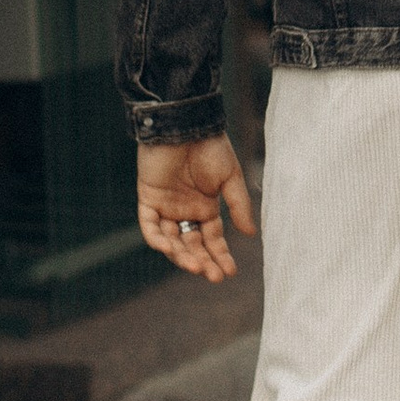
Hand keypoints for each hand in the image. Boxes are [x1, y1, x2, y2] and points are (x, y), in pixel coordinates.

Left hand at [135, 135, 257, 280]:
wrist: (187, 124)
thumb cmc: (211, 147)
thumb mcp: (230, 178)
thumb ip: (239, 205)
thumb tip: (251, 234)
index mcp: (205, 207)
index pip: (212, 239)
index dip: (220, 255)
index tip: (231, 272)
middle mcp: (185, 211)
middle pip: (192, 244)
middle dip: (203, 261)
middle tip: (214, 276)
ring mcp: (166, 206)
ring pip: (171, 240)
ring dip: (182, 255)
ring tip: (195, 266)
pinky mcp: (148, 198)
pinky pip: (149, 225)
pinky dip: (157, 239)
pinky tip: (170, 249)